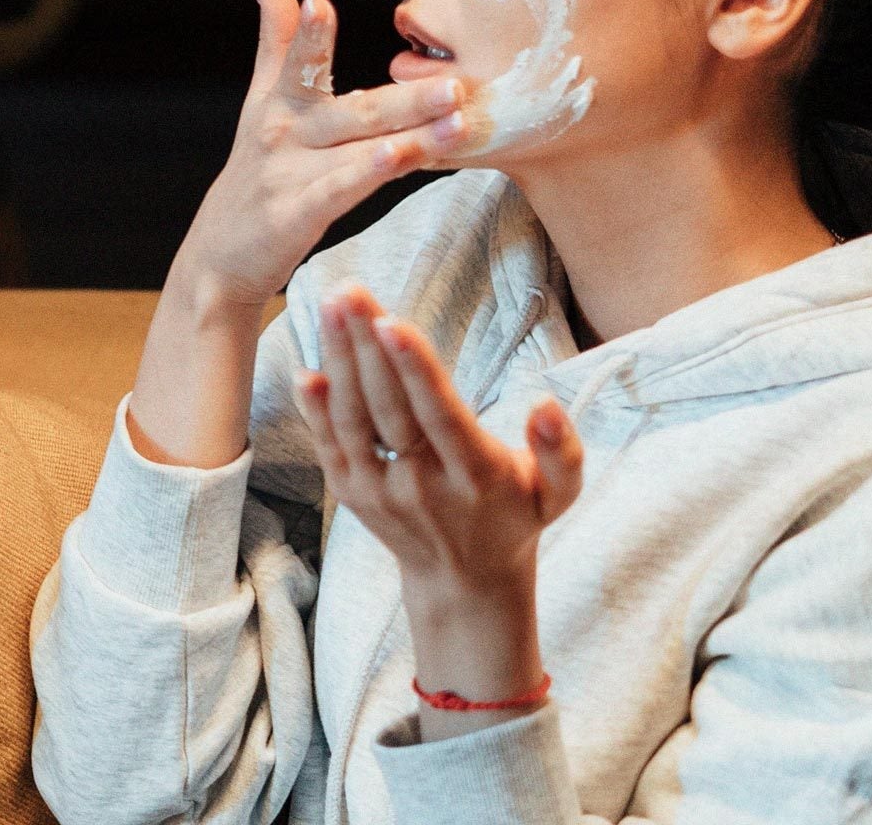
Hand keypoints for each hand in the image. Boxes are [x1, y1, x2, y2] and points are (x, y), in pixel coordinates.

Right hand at [169, 0, 472, 309]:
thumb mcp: (260, 102)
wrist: (217, 258)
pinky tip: (403, 157)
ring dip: (412, 134)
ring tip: (456, 117)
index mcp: (278, 105)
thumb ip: (276, 38)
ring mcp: (289, 176)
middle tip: (456, 81)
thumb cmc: (254, 173)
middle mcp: (283, 135)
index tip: (317, 3)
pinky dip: (372, 173)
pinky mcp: (297, 214)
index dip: (305, 35)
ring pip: (360, 150)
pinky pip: (343, 190)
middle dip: (406, 96)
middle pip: (353, 111)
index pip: (295, 63)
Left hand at [292, 283, 579, 728]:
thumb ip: (563, 453)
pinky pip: (330, 444)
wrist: (462, 581)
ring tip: (331, 308)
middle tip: (349, 292)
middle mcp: (422, 484)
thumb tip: (547, 406)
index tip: (392, 322)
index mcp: (474, 475)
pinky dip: (315, 407)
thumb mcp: (558, 494)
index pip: (438, 414)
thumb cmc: (513, 518)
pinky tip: (307, 365)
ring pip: (353, 419)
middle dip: (366, 346)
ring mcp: (380, 490)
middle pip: (387, 406)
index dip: (415, 368)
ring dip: (337, 361)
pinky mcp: (351, 493)